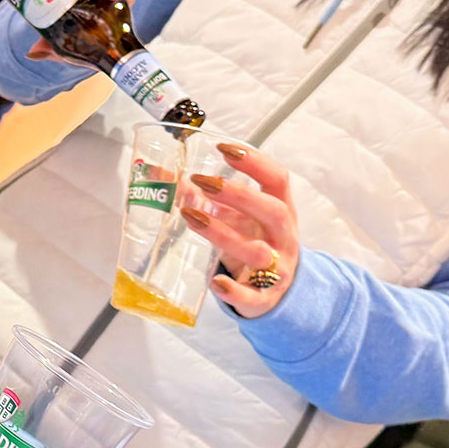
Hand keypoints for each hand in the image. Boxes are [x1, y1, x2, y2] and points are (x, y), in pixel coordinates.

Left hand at [181, 144, 299, 317]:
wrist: (280, 292)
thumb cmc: (256, 243)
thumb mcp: (240, 218)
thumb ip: (207, 197)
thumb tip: (164, 175)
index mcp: (282, 211)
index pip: (277, 179)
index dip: (254, 162)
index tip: (224, 148)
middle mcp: (283, 237)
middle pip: (272, 211)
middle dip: (239, 195)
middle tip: (203, 181)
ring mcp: (278, 269)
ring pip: (257, 252)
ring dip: (224, 234)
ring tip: (191, 217)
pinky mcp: (265, 299)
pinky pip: (253, 296)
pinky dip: (234, 291)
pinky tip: (215, 282)